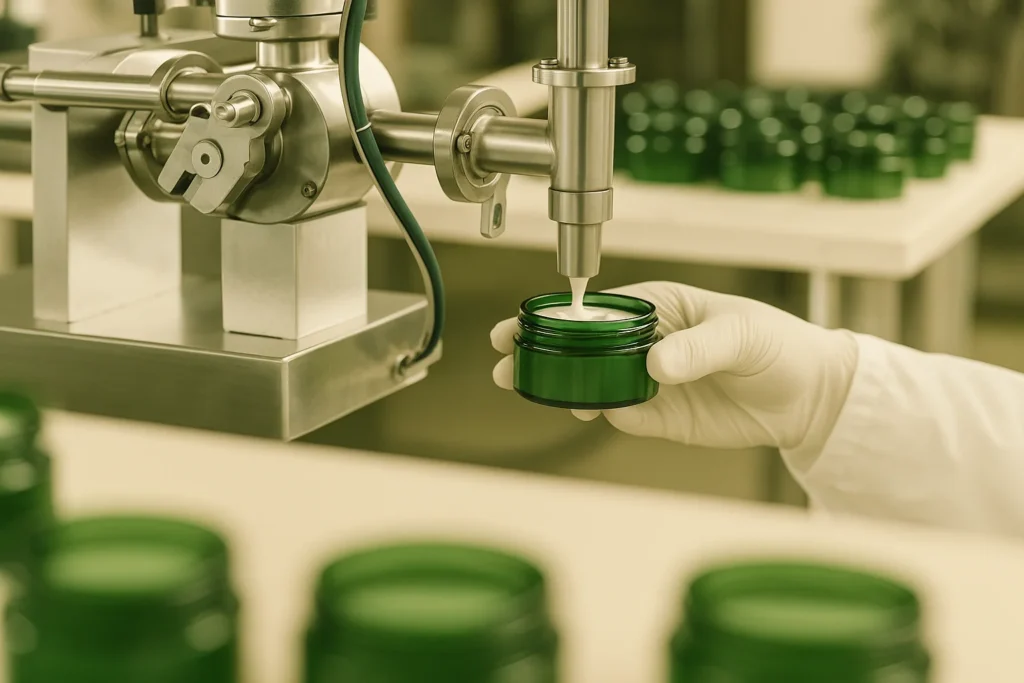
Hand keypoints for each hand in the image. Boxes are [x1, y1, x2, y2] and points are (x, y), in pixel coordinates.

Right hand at [491, 282, 858, 458]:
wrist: (807, 397)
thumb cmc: (776, 346)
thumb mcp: (739, 334)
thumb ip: (696, 347)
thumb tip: (655, 364)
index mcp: (657, 308)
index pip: (593, 310)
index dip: (553, 317)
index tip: (519, 325)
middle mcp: (645, 344)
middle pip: (580, 348)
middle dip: (540, 354)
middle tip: (506, 366)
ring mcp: (649, 382)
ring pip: (592, 383)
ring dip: (561, 387)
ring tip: (535, 391)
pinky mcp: (660, 417)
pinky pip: (621, 415)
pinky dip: (602, 414)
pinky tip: (591, 411)